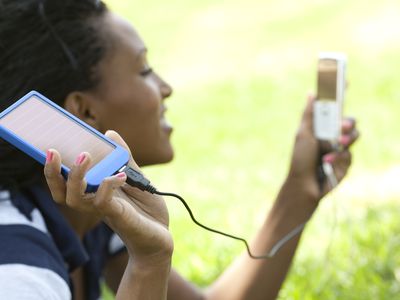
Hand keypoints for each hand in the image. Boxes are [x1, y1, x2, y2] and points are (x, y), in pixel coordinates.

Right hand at [44, 130, 172, 261]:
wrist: (161, 237)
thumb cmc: (146, 210)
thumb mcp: (135, 178)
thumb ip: (123, 158)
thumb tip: (109, 133)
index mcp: (94, 192)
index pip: (65, 182)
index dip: (52, 168)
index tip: (46, 146)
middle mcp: (93, 203)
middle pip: (61, 192)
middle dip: (52, 172)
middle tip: (52, 150)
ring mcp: (104, 211)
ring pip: (76, 198)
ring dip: (76, 176)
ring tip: (84, 155)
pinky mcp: (119, 217)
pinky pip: (103, 202)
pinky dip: (106, 186)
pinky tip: (118, 175)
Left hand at [286, 94, 358, 202]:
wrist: (303, 185)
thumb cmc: (300, 159)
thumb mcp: (303, 135)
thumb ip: (309, 115)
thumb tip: (311, 92)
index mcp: (321, 127)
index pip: (334, 109)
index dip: (341, 95)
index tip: (345, 81)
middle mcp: (332, 136)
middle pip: (349, 122)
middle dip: (347, 123)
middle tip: (340, 127)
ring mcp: (340, 149)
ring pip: (354, 136)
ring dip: (346, 140)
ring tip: (338, 145)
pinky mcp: (345, 163)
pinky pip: (349, 155)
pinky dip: (338, 159)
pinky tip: (327, 163)